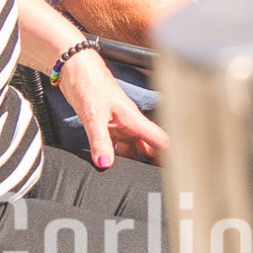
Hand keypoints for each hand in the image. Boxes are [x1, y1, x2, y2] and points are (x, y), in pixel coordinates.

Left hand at [55, 48, 167, 168]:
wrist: (73, 69)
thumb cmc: (89, 83)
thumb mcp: (93, 115)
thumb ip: (100, 141)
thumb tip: (105, 163)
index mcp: (133, 119)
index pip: (159, 140)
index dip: (171, 155)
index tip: (179, 171)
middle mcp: (129, 123)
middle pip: (148, 148)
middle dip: (153, 164)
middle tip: (155, 183)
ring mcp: (118, 125)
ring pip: (131, 148)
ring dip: (132, 162)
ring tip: (132, 180)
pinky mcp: (106, 126)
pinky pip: (115, 145)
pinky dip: (115, 156)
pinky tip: (110, 164)